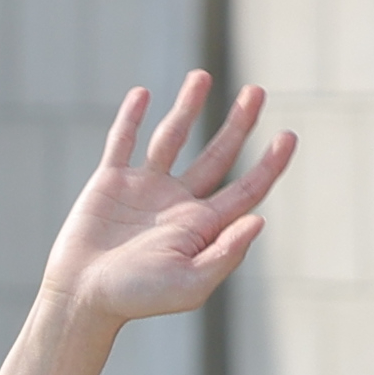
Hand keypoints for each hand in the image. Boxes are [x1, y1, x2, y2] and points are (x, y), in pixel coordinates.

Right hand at [39, 72, 293, 326]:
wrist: (83, 296)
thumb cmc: (138, 299)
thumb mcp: (190, 285)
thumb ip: (225, 254)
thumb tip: (260, 220)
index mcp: (203, 227)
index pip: (246, 189)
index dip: (269, 164)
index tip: (290, 136)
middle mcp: (178, 203)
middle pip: (218, 155)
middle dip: (239, 123)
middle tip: (257, 91)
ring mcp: (145, 189)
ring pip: (173, 137)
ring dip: (188, 106)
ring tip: (203, 75)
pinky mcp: (111, 182)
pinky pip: (123, 141)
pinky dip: (132, 117)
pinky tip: (144, 94)